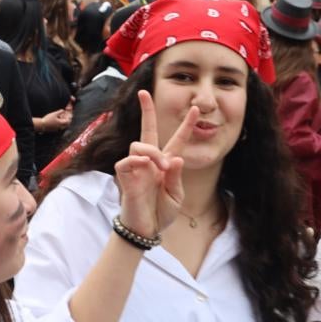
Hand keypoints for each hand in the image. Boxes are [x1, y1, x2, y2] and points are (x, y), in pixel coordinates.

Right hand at [41, 107, 72, 132]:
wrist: (42, 125)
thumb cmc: (48, 119)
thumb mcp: (54, 114)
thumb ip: (59, 112)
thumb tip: (63, 110)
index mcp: (61, 123)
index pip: (68, 121)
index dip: (68, 118)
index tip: (68, 115)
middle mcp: (60, 127)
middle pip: (66, 125)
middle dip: (66, 121)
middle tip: (66, 117)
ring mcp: (57, 129)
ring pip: (62, 126)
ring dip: (63, 123)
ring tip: (61, 119)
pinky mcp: (53, 130)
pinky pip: (59, 127)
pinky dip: (59, 124)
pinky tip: (56, 121)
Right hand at [112, 91, 195, 238]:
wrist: (146, 229)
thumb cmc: (160, 212)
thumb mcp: (176, 196)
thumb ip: (175, 177)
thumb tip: (175, 158)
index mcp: (166, 164)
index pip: (176, 140)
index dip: (186, 125)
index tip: (195, 109)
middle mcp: (151, 161)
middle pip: (148, 130)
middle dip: (146, 111)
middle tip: (144, 93)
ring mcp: (137, 167)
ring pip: (140, 145)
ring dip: (153, 153)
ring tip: (161, 167)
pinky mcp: (125, 176)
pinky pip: (126, 161)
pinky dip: (136, 161)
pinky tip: (144, 166)